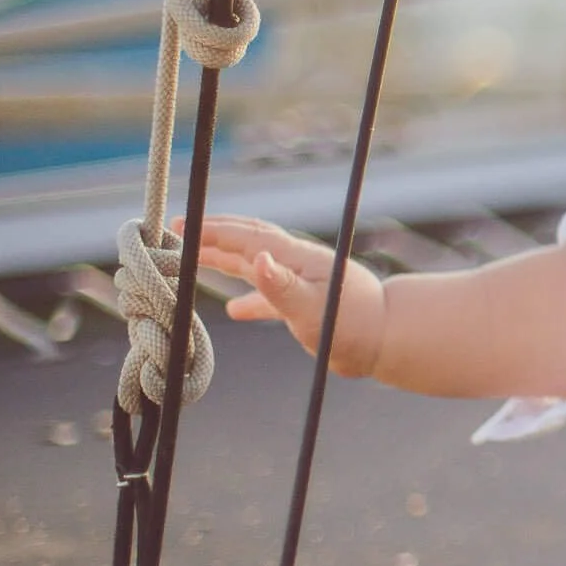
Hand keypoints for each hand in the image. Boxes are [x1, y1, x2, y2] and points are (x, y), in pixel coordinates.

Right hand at [188, 213, 385, 376]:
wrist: (387, 341)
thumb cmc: (352, 325)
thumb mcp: (312, 308)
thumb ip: (282, 286)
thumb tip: (257, 258)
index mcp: (296, 258)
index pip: (247, 237)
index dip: (212, 230)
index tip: (180, 224)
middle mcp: (297, 264)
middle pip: (248, 242)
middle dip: (213, 233)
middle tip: (179, 228)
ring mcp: (302, 283)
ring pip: (254, 265)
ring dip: (224, 260)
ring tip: (194, 258)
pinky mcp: (307, 306)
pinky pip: (270, 296)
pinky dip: (248, 299)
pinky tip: (234, 311)